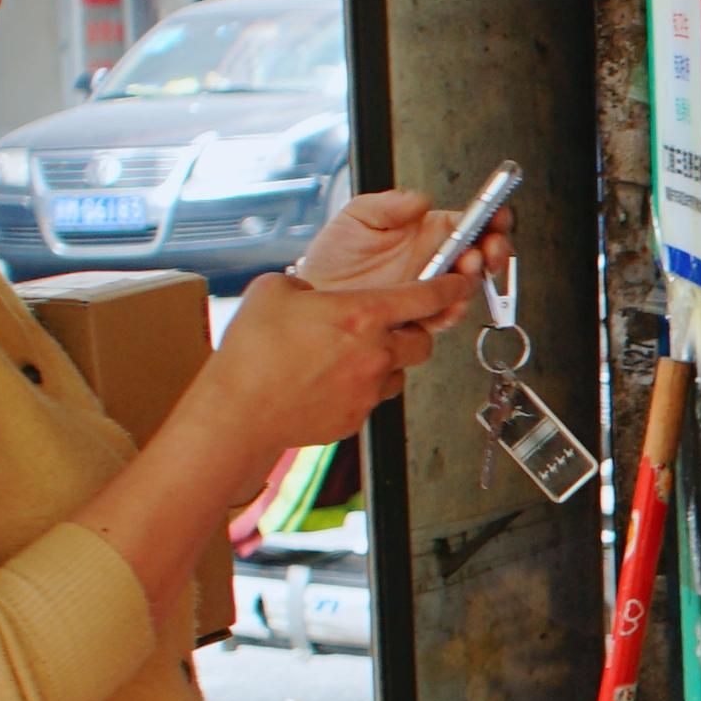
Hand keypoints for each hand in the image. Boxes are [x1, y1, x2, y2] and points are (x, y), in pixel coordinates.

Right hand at [189, 270, 469, 450]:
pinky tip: (327, 383)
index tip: (460, 282)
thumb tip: (308, 292)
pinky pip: (370, 400)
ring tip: (349, 358)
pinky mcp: (355, 418)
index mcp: (361, 315)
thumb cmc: (252, 354)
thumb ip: (303, 286)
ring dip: (385, 364)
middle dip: (413, 332)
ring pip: (398, 374)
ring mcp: (368, 390)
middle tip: (389, 328)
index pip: (425, 297)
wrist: (239, 412)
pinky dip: (359, 390)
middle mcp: (375, 354)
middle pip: (422, 341)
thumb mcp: (273, 291)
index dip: (449, 287)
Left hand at [293, 184, 513, 305]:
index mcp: (429, 231)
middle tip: (487, 248)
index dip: (490, 217)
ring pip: (468, 285)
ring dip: (474, 279)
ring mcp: (431, 288)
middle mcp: (436, 260)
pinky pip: (446, 314)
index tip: (496, 216)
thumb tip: (419, 199)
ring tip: (464, 270)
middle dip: (493, 250)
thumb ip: (389, 204)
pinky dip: (453, 310)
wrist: (314, 294)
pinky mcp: (421, 314)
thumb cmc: (335, 256)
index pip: (471, 221)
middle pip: (481, 254)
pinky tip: (448, 301)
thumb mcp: (357, 217)